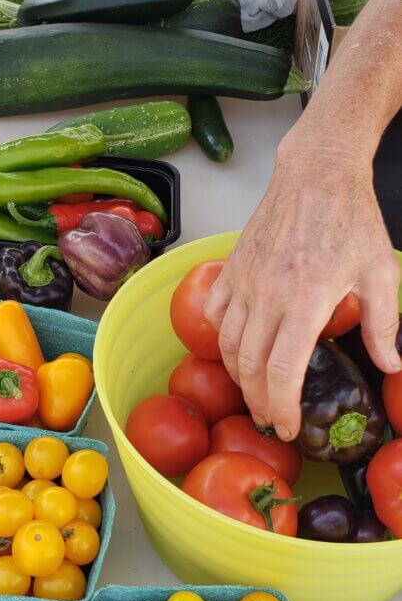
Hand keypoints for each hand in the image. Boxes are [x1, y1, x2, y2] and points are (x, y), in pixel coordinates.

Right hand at [204, 127, 400, 441]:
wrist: (316, 172)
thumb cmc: (351, 218)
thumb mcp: (382, 270)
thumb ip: (384, 324)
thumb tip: (391, 366)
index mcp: (307, 299)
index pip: (283, 371)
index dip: (282, 407)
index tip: (287, 427)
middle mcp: (268, 294)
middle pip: (250, 367)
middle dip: (259, 403)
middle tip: (273, 421)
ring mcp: (244, 281)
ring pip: (227, 346)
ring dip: (239, 379)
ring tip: (257, 394)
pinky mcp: (231, 269)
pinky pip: (215, 316)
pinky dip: (222, 341)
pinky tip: (238, 351)